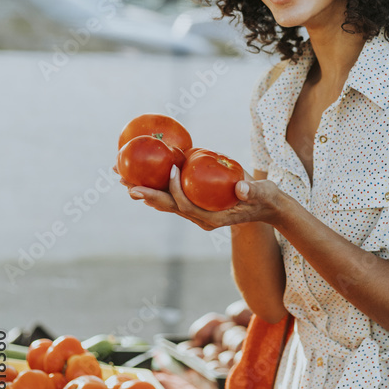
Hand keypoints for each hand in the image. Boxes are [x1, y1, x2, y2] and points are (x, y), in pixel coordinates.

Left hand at [114, 163, 284, 230]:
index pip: (187, 206)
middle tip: (124, 182)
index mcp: (212, 218)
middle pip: (168, 206)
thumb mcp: (262, 194)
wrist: (265, 208)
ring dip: (144, 189)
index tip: (170, 170)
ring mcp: (196, 211)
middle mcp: (199, 217)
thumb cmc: (264, 199)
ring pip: (165, 202)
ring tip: (123, 177)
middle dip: (145, 193)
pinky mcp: (196, 203)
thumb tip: (241, 188)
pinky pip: (172, 196)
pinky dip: (156, 186)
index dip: (176, 190)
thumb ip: (252, 191)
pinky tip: (143, 176)